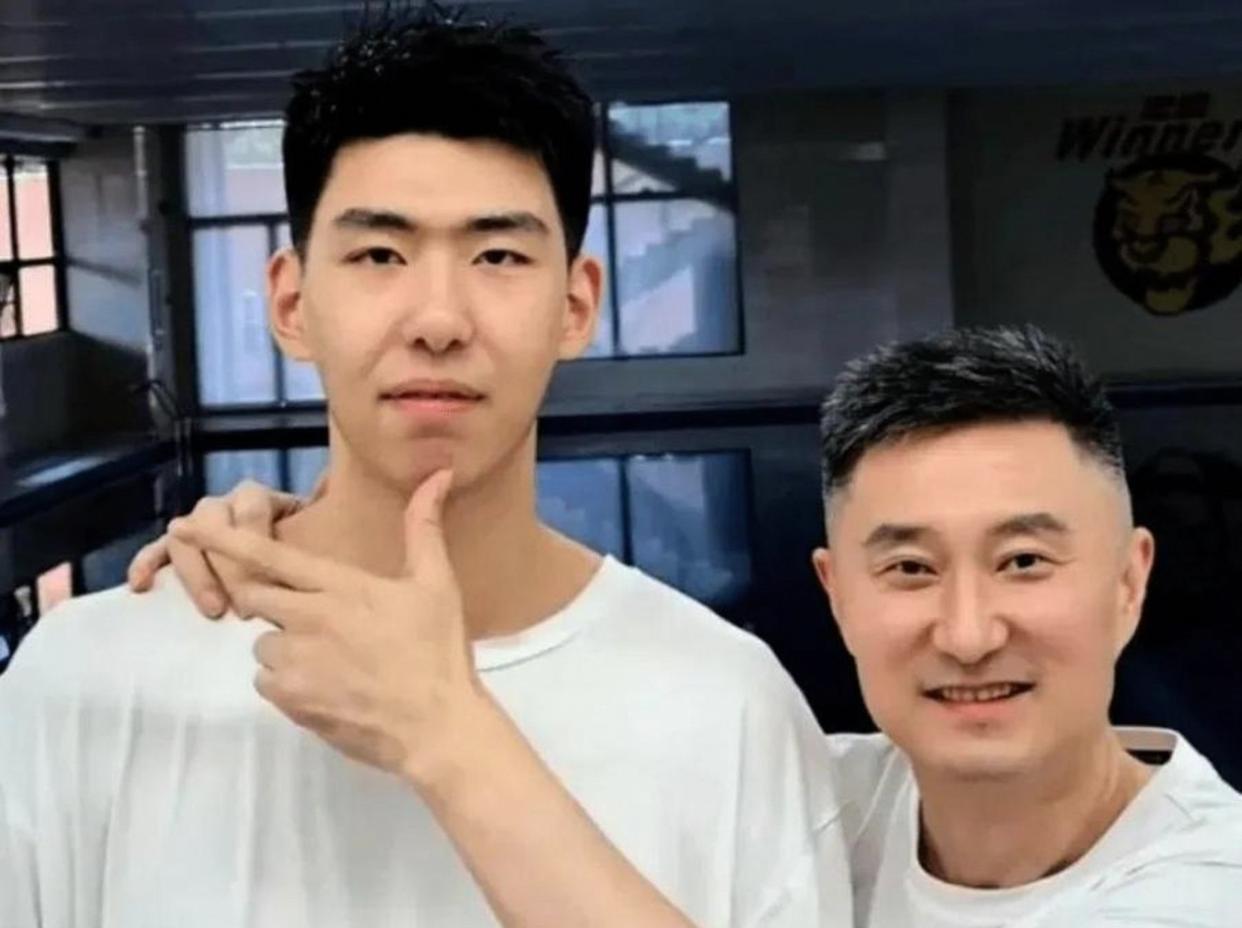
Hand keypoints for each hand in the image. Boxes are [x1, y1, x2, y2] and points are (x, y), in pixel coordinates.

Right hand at [127, 474, 325, 617]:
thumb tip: (325, 487)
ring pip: (184, 537)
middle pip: (211, 519)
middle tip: (243, 607)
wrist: (308, 586)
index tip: (268, 581)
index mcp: (265, 500)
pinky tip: (141, 587)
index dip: (253, 539)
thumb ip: (326, 525)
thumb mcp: (327, 545)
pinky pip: (158, 552)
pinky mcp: (182, 552)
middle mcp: (228, 507)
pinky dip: (147, 564)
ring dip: (195, 574)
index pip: (251, 505)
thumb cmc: (320, 563)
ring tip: (213, 610)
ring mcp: (201, 529)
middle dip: (226, 565)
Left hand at [168, 469, 481, 783]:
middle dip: (267, 599)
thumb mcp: (437, 583)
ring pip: (263, 642)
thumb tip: (439, 474)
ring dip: (284, 645)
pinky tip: (325, 686)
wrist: (435, 726)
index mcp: (339, 585)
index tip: (185, 525)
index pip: (268, 553)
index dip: (223, 537)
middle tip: (312, 616)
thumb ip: (424, 527)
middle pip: (252, 595)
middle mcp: (308, 617)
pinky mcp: (290, 700)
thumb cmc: (438, 651)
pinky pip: (266, 681)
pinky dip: (286, 681)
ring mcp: (295, 661)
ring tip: (332, 659)